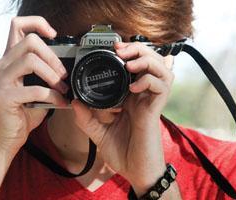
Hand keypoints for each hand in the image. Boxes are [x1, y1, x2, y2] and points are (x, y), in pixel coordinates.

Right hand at [0, 16, 67, 153]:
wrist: (9, 135)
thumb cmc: (25, 110)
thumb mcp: (38, 88)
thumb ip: (49, 76)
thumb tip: (71, 70)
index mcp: (11, 59)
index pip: (18, 26)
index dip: (37, 23)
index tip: (54, 34)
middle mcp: (3, 65)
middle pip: (29, 42)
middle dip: (53, 57)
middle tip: (64, 74)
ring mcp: (1, 80)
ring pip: (31, 61)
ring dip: (53, 75)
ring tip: (63, 88)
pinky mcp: (4, 96)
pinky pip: (35, 89)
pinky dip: (53, 96)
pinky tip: (61, 103)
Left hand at [71, 41, 173, 194]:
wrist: (136, 172)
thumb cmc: (122, 153)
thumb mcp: (98, 134)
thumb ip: (86, 118)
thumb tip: (74, 102)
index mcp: (131, 98)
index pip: (136, 67)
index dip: (128, 54)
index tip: (112, 49)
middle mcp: (142, 96)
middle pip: (152, 61)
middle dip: (138, 50)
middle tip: (121, 49)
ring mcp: (150, 102)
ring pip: (161, 69)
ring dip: (146, 60)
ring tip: (129, 63)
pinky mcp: (156, 110)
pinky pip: (161, 87)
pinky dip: (149, 80)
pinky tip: (133, 87)